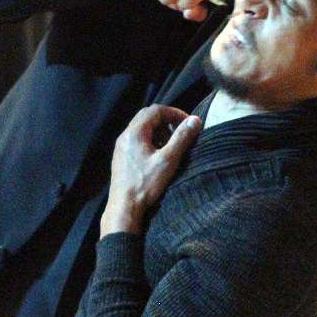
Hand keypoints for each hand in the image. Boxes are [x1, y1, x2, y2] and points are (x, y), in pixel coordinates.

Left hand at [101, 105, 201, 235]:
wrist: (124, 206)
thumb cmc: (146, 184)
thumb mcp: (168, 160)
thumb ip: (182, 138)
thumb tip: (195, 120)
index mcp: (134, 132)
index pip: (156, 110)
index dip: (174, 112)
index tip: (188, 123)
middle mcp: (125, 136)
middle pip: (147, 116)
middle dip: (166, 120)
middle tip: (180, 132)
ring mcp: (121, 146)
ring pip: (142, 128)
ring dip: (159, 131)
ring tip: (171, 145)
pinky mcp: (122, 157)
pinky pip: (137, 139)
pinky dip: (151, 140)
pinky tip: (159, 156)